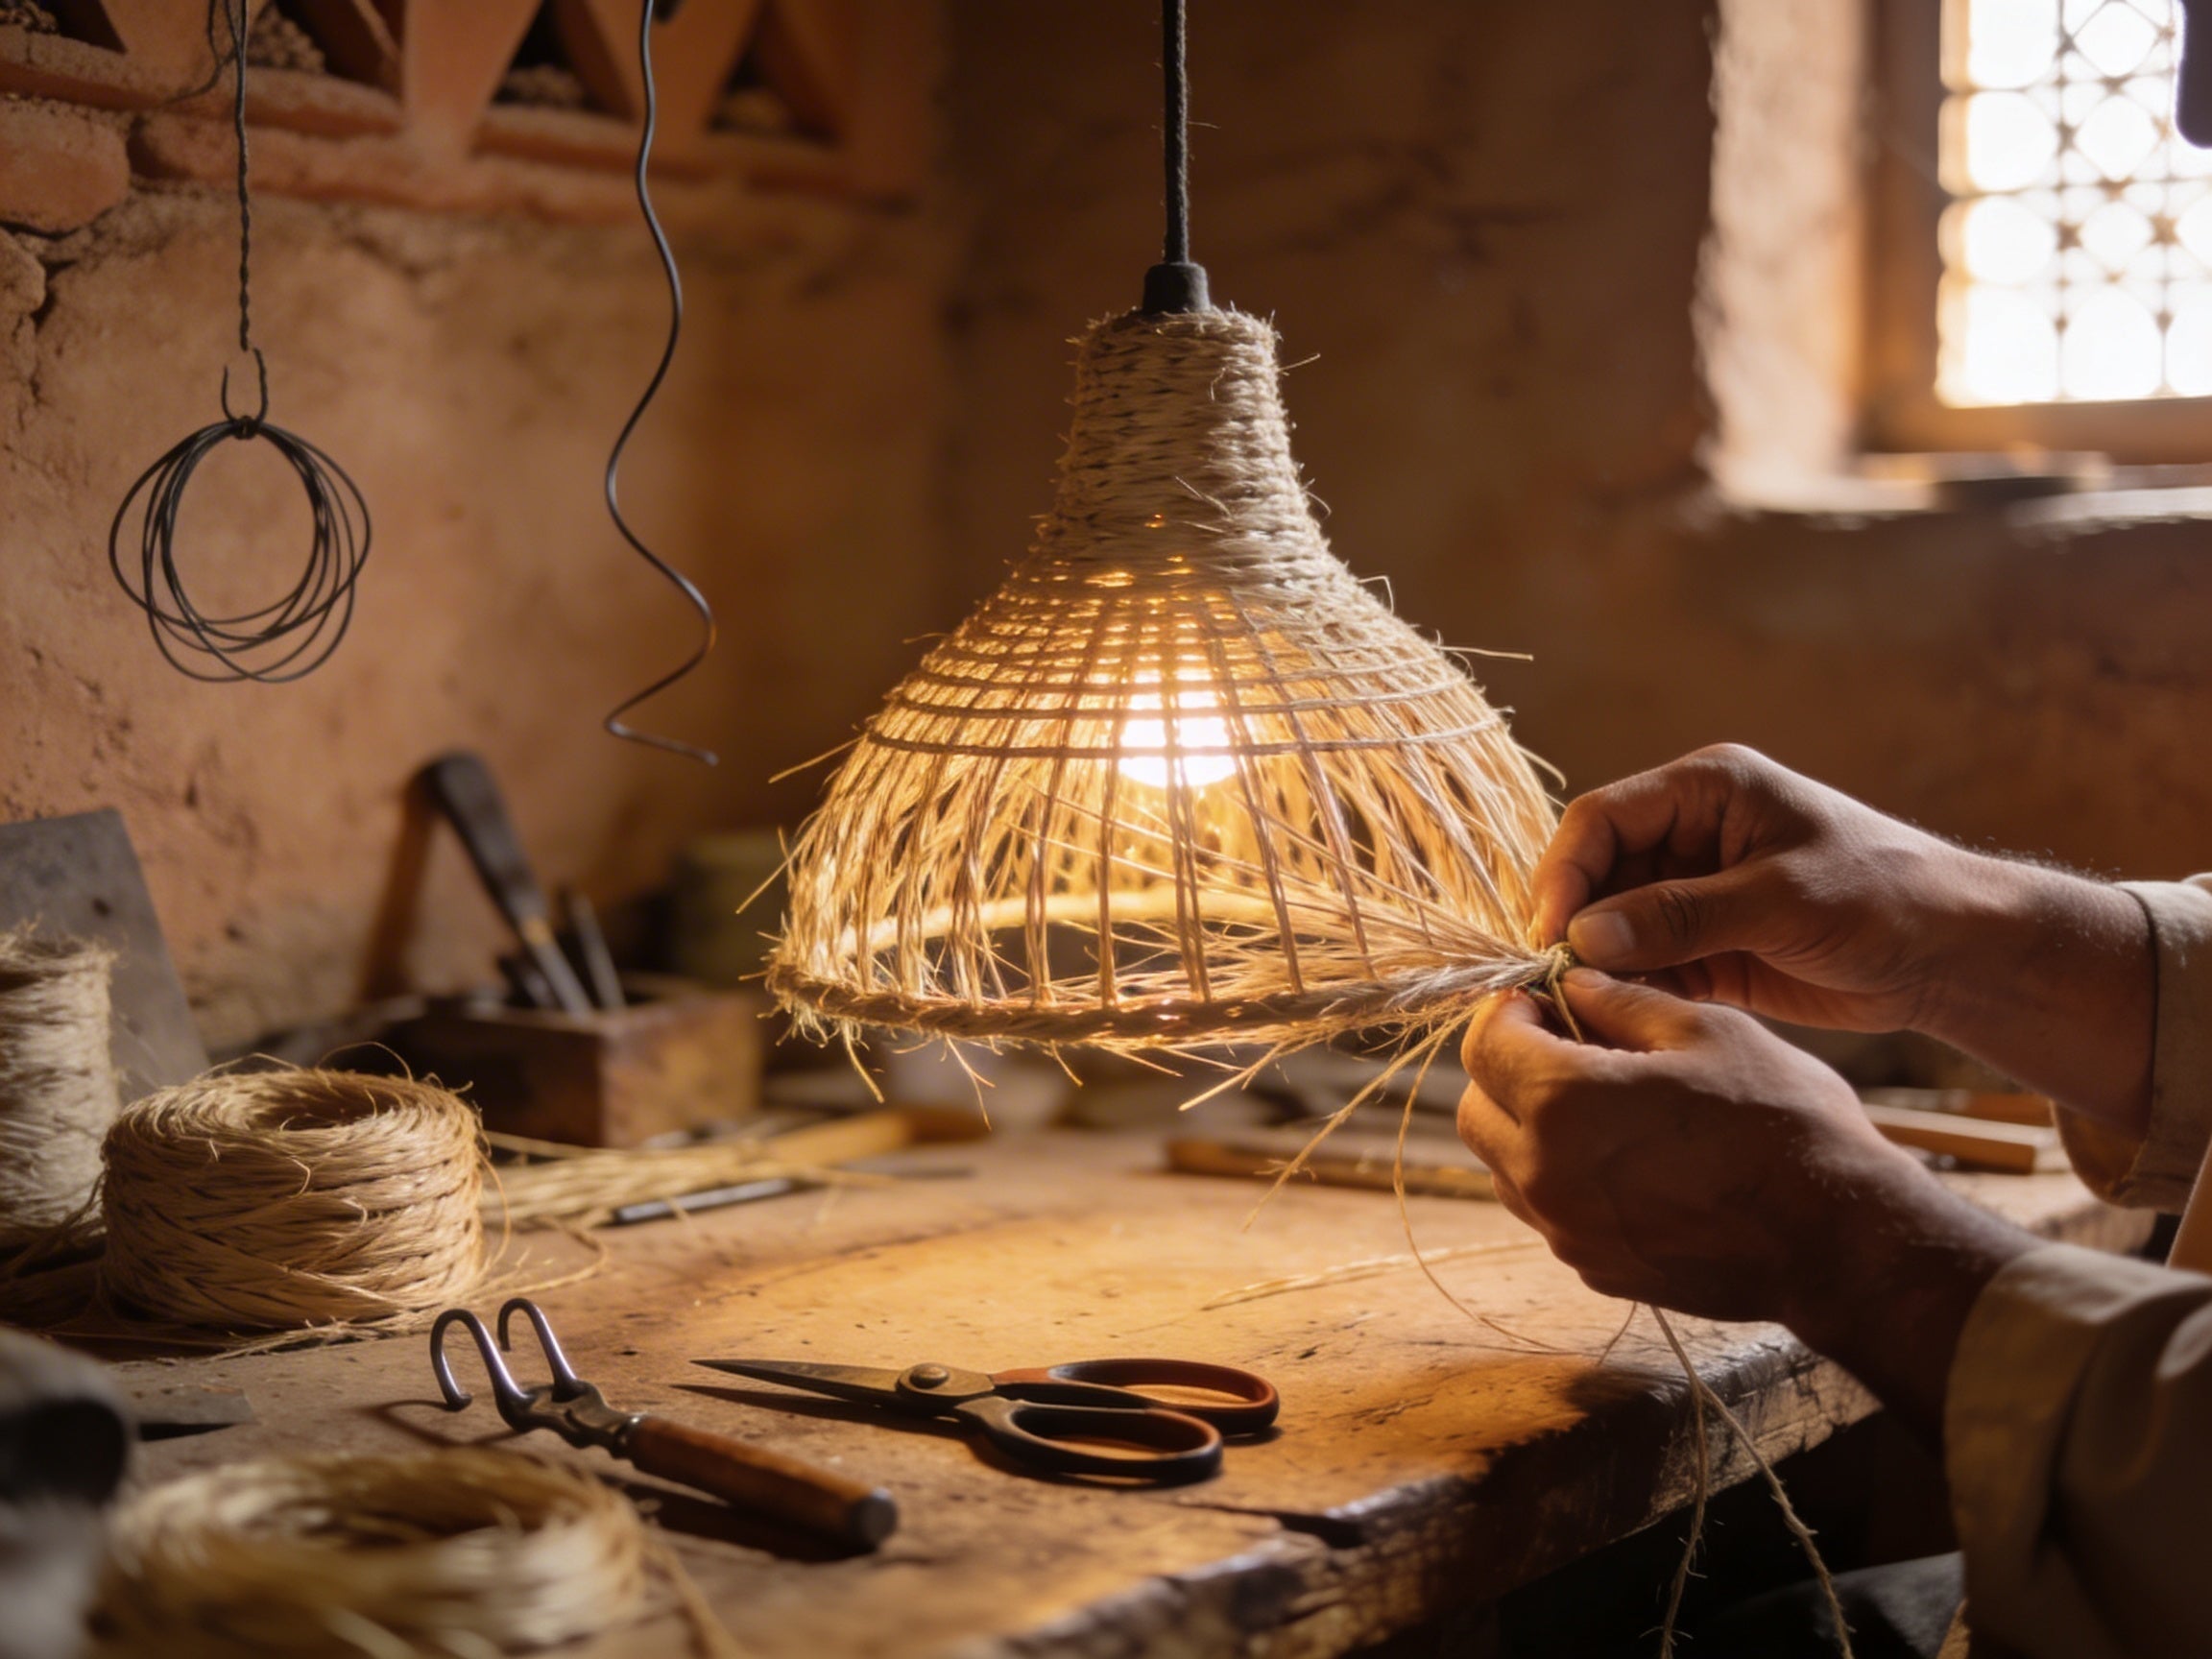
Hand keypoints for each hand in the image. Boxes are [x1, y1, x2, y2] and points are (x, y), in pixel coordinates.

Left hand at [1459, 970, 2035, 1435]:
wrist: (1840, 1244)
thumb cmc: (1783, 1124)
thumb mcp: (1707, 1031)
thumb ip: (1622, 1002)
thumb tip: (1571, 982)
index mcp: (1562, 1104)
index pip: (1485, 1042)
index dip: (1510, 1010)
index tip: (1547, 1001)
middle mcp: (1545, 1176)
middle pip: (1476, 1109)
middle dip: (1507, 1069)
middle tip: (1566, 1046)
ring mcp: (1567, 1231)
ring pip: (1504, 1165)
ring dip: (1528, 1125)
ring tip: (1600, 1102)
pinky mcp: (1594, 1267)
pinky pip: (1548, 1209)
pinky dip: (1562, 1175)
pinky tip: (1626, 1156)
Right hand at [1534, 744, 1979, 1032]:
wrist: (1953, 954)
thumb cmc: (1883, 897)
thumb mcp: (1781, 901)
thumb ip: (1680, 915)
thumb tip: (1584, 935)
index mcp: (1706, 790)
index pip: (1602, 819)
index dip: (1565, 873)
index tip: (1552, 935)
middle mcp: (1689, 835)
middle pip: (1597, 872)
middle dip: (1575, 924)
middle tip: (1559, 981)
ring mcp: (1695, 892)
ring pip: (1612, 923)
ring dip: (1598, 963)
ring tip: (1587, 1006)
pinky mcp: (1706, 946)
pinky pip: (1644, 964)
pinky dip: (1628, 990)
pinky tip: (1621, 1018)